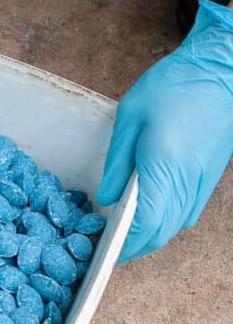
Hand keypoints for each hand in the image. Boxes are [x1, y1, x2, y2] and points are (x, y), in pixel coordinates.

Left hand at [97, 0, 232, 261]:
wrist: (221, 72)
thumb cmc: (172, 88)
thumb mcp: (129, 118)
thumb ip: (116, 163)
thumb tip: (106, 200)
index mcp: (163, 168)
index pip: (145, 224)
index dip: (123, 245)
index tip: (102, 251)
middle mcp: (187, 183)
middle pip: (160, 233)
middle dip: (133, 248)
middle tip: (104, 249)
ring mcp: (202, 183)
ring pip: (174, 227)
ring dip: (149, 237)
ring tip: (119, 235)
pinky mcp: (209, 179)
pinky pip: (185, 213)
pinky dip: (164, 222)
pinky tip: (145, 216)